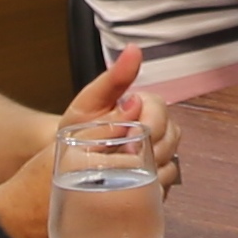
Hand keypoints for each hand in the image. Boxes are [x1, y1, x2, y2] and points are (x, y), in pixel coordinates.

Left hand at [51, 45, 179, 192]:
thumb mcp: (90, 101)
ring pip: (171, 162)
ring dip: (148, 170)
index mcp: (144, 105)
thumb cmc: (78, 129)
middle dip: (148, 149)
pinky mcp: (156, 179)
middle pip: (170, 137)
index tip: (129, 138)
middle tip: (123, 158)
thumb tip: (133, 51)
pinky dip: (148, 186)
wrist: (66, 161)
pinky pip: (164, 184)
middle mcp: (158, 128)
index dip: (149, 125)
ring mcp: (160, 155)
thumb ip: (114, 78)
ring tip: (122, 172)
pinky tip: (129, 186)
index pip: (161, 111)